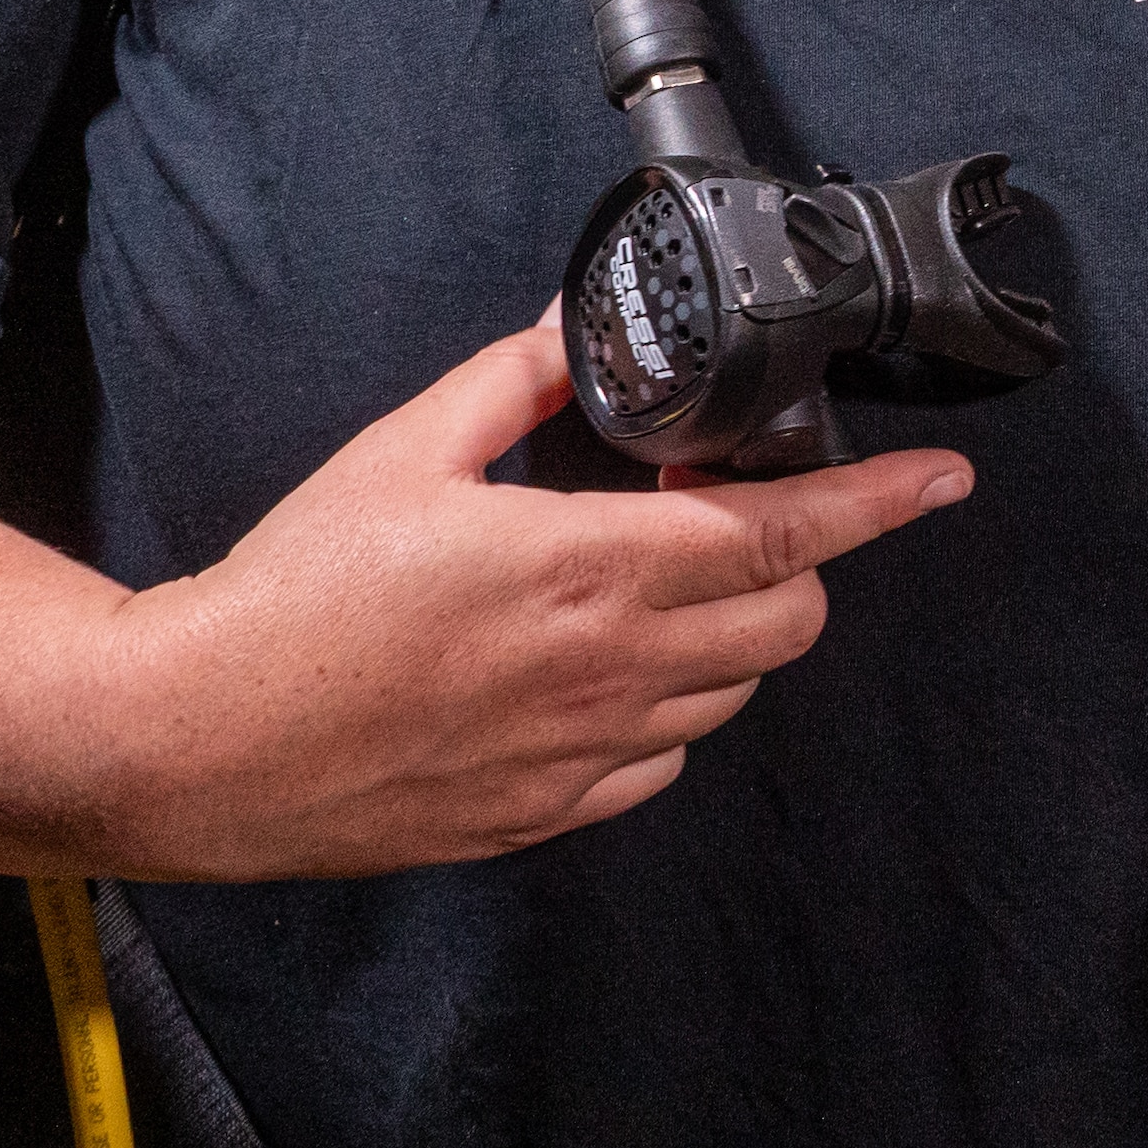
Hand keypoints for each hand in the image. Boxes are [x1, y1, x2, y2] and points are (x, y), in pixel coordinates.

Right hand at [94, 315, 965, 878]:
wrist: (202, 739)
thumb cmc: (295, 593)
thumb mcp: (405, 450)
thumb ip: (513, 384)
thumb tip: (573, 334)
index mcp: (589, 566)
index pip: (786, 533)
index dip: (883, 505)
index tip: (944, 481)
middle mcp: (610, 667)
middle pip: (790, 619)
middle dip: (798, 561)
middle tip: (732, 515)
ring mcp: (584, 752)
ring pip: (733, 692)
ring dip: (728, 634)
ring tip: (649, 587)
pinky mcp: (546, 813)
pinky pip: (660, 762)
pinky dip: (664, 710)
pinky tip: (596, 669)